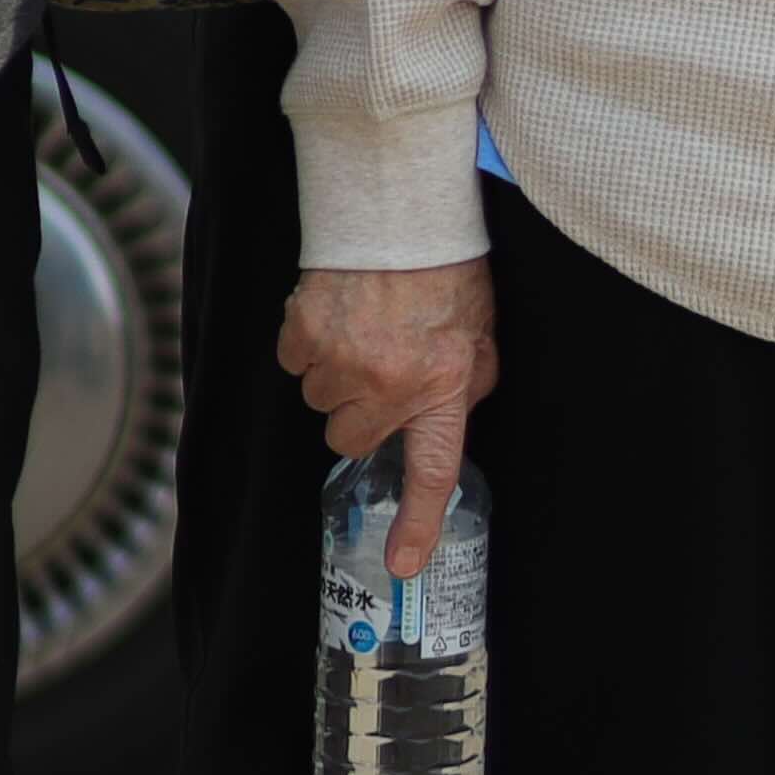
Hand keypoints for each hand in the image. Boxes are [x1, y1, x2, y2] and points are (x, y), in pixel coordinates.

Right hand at [281, 261, 500, 572]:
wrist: (402, 210)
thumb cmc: (449, 267)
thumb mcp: (480, 334)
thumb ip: (464, 385)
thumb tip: (447, 418)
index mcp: (442, 385)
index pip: (431, 472)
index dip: (417, 524)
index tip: (401, 564)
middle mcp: (390, 382)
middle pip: (351, 436)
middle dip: (362, 410)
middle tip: (382, 366)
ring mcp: (342, 360)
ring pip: (319, 400)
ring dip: (336, 374)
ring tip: (365, 328)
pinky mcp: (303, 333)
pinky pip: (294, 362)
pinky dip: (308, 343)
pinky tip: (338, 312)